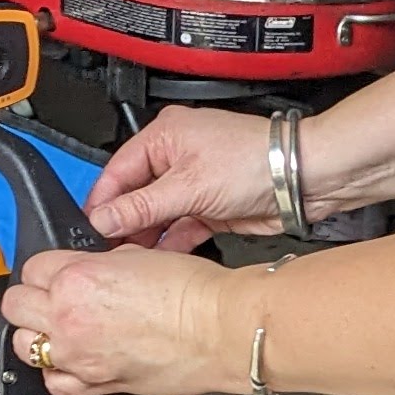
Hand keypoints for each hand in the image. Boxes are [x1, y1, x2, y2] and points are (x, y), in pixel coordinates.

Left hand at [0, 244, 234, 394]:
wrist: (221, 330)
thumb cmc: (193, 294)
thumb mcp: (136, 256)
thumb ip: (97, 264)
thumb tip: (86, 270)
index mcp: (77, 278)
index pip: (31, 267)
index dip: (47, 270)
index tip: (58, 275)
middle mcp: (69, 317)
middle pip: (15, 306)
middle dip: (32, 299)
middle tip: (53, 300)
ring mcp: (78, 355)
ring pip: (24, 345)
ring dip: (38, 336)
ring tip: (62, 330)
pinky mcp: (95, 384)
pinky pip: (53, 382)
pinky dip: (58, 371)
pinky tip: (73, 360)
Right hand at [86, 105, 279, 247]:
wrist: (303, 179)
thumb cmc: (256, 161)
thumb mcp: (187, 187)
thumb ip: (141, 207)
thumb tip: (103, 219)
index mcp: (164, 136)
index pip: (117, 172)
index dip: (103, 203)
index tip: (90, 230)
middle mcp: (176, 157)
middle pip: (135, 195)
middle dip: (124, 223)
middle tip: (110, 250)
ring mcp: (194, 183)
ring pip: (157, 215)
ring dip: (147, 236)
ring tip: (132, 258)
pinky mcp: (210, 207)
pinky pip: (180, 227)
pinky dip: (171, 242)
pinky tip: (159, 259)